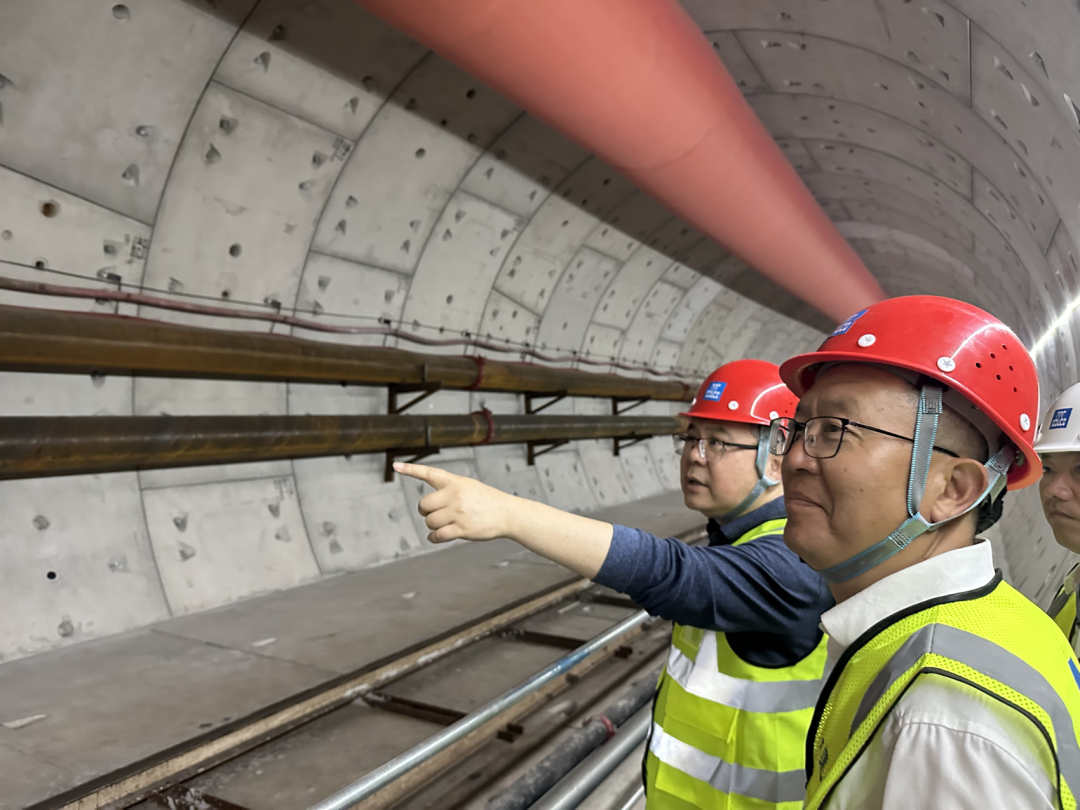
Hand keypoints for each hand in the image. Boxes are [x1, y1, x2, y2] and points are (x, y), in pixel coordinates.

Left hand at [394, 462, 517, 542]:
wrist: (507, 513)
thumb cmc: (486, 500)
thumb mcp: (468, 486)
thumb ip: (449, 489)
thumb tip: (427, 505)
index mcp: (455, 482)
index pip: (429, 473)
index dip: (411, 470)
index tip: (395, 466)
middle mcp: (455, 495)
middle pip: (423, 505)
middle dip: (426, 512)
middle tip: (436, 513)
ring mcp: (458, 513)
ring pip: (430, 522)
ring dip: (433, 526)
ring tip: (446, 523)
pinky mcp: (462, 529)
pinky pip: (437, 536)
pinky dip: (434, 538)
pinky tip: (437, 536)